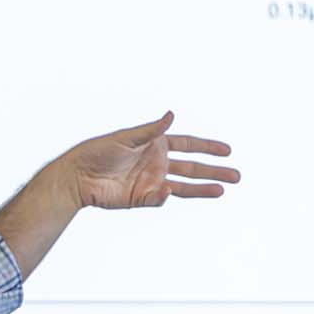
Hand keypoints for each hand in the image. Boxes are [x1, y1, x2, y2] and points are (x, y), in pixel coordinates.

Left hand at [63, 111, 239, 208]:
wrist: (77, 177)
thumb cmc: (97, 152)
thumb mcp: (126, 138)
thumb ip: (151, 130)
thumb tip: (171, 114)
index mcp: (155, 144)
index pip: (188, 145)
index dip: (207, 147)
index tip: (228, 151)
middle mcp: (156, 163)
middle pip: (191, 167)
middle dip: (213, 171)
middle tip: (237, 176)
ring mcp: (150, 182)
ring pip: (183, 186)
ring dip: (202, 189)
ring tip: (223, 190)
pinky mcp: (141, 198)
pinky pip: (159, 199)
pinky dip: (165, 197)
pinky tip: (167, 191)